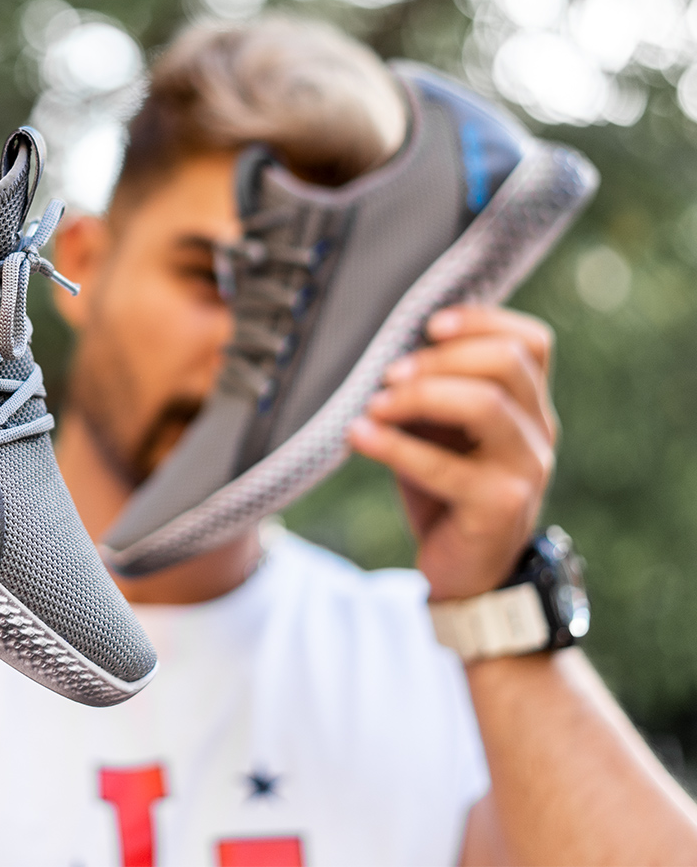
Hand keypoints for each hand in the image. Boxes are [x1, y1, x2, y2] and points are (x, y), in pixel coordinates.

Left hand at [347, 305, 555, 600]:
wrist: (465, 575)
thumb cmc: (445, 490)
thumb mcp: (440, 432)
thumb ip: (433, 391)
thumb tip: (389, 350)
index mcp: (529, 406)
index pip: (531, 343)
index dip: (484, 321)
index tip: (429, 324)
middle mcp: (538, 432)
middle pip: (506, 363)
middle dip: (438, 359)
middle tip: (388, 374)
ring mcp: (525, 470)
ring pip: (486, 404)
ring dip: (420, 395)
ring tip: (375, 405)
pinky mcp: (500, 508)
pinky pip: (446, 467)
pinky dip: (394, 446)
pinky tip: (358, 436)